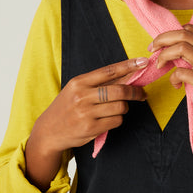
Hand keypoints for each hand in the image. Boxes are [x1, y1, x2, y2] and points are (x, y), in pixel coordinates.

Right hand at [26, 58, 146, 190]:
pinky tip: (109, 119)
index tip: (143, 62)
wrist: (49, 130)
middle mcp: (82, 96)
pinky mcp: (90, 128)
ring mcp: (86, 113)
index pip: (109, 71)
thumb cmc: (67, 106)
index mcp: (79, 82)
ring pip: (120, 107)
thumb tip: (128, 74)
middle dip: (135, 92)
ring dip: (124, 108)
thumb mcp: (77, 89)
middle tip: (142, 93)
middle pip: (119, 90)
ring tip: (118, 108)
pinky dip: (117, 119)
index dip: (129, 66)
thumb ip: (99, 83)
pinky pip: (116, 121)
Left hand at [151, 25, 192, 171]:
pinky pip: (181, 72)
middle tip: (152, 50)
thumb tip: (168, 46)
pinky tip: (176, 86)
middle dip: (162, 40)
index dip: (170, 34)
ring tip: (160, 67)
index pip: (189, 28)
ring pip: (181, 48)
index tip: (158, 45)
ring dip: (164, 56)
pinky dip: (172, 78)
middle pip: (184, 34)